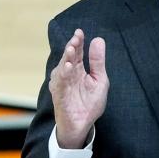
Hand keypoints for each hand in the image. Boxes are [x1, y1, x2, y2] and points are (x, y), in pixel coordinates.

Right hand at [49, 29, 108, 147]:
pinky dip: (63, 75)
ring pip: (62, 68)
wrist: (83, 125)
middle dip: (71, 47)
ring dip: (66, 59)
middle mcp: (68, 74)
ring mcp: (62, 84)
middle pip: (68, 58)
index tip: (80, 32)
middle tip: (75, 39)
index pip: (77, 52)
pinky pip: (60, 84)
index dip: (78, 42)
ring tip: (70, 49)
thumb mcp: (99, 80)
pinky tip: (67, 67)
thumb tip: (98, 39)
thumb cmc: (90, 102)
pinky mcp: (59, 96)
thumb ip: (98, 61)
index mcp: (78, 69)